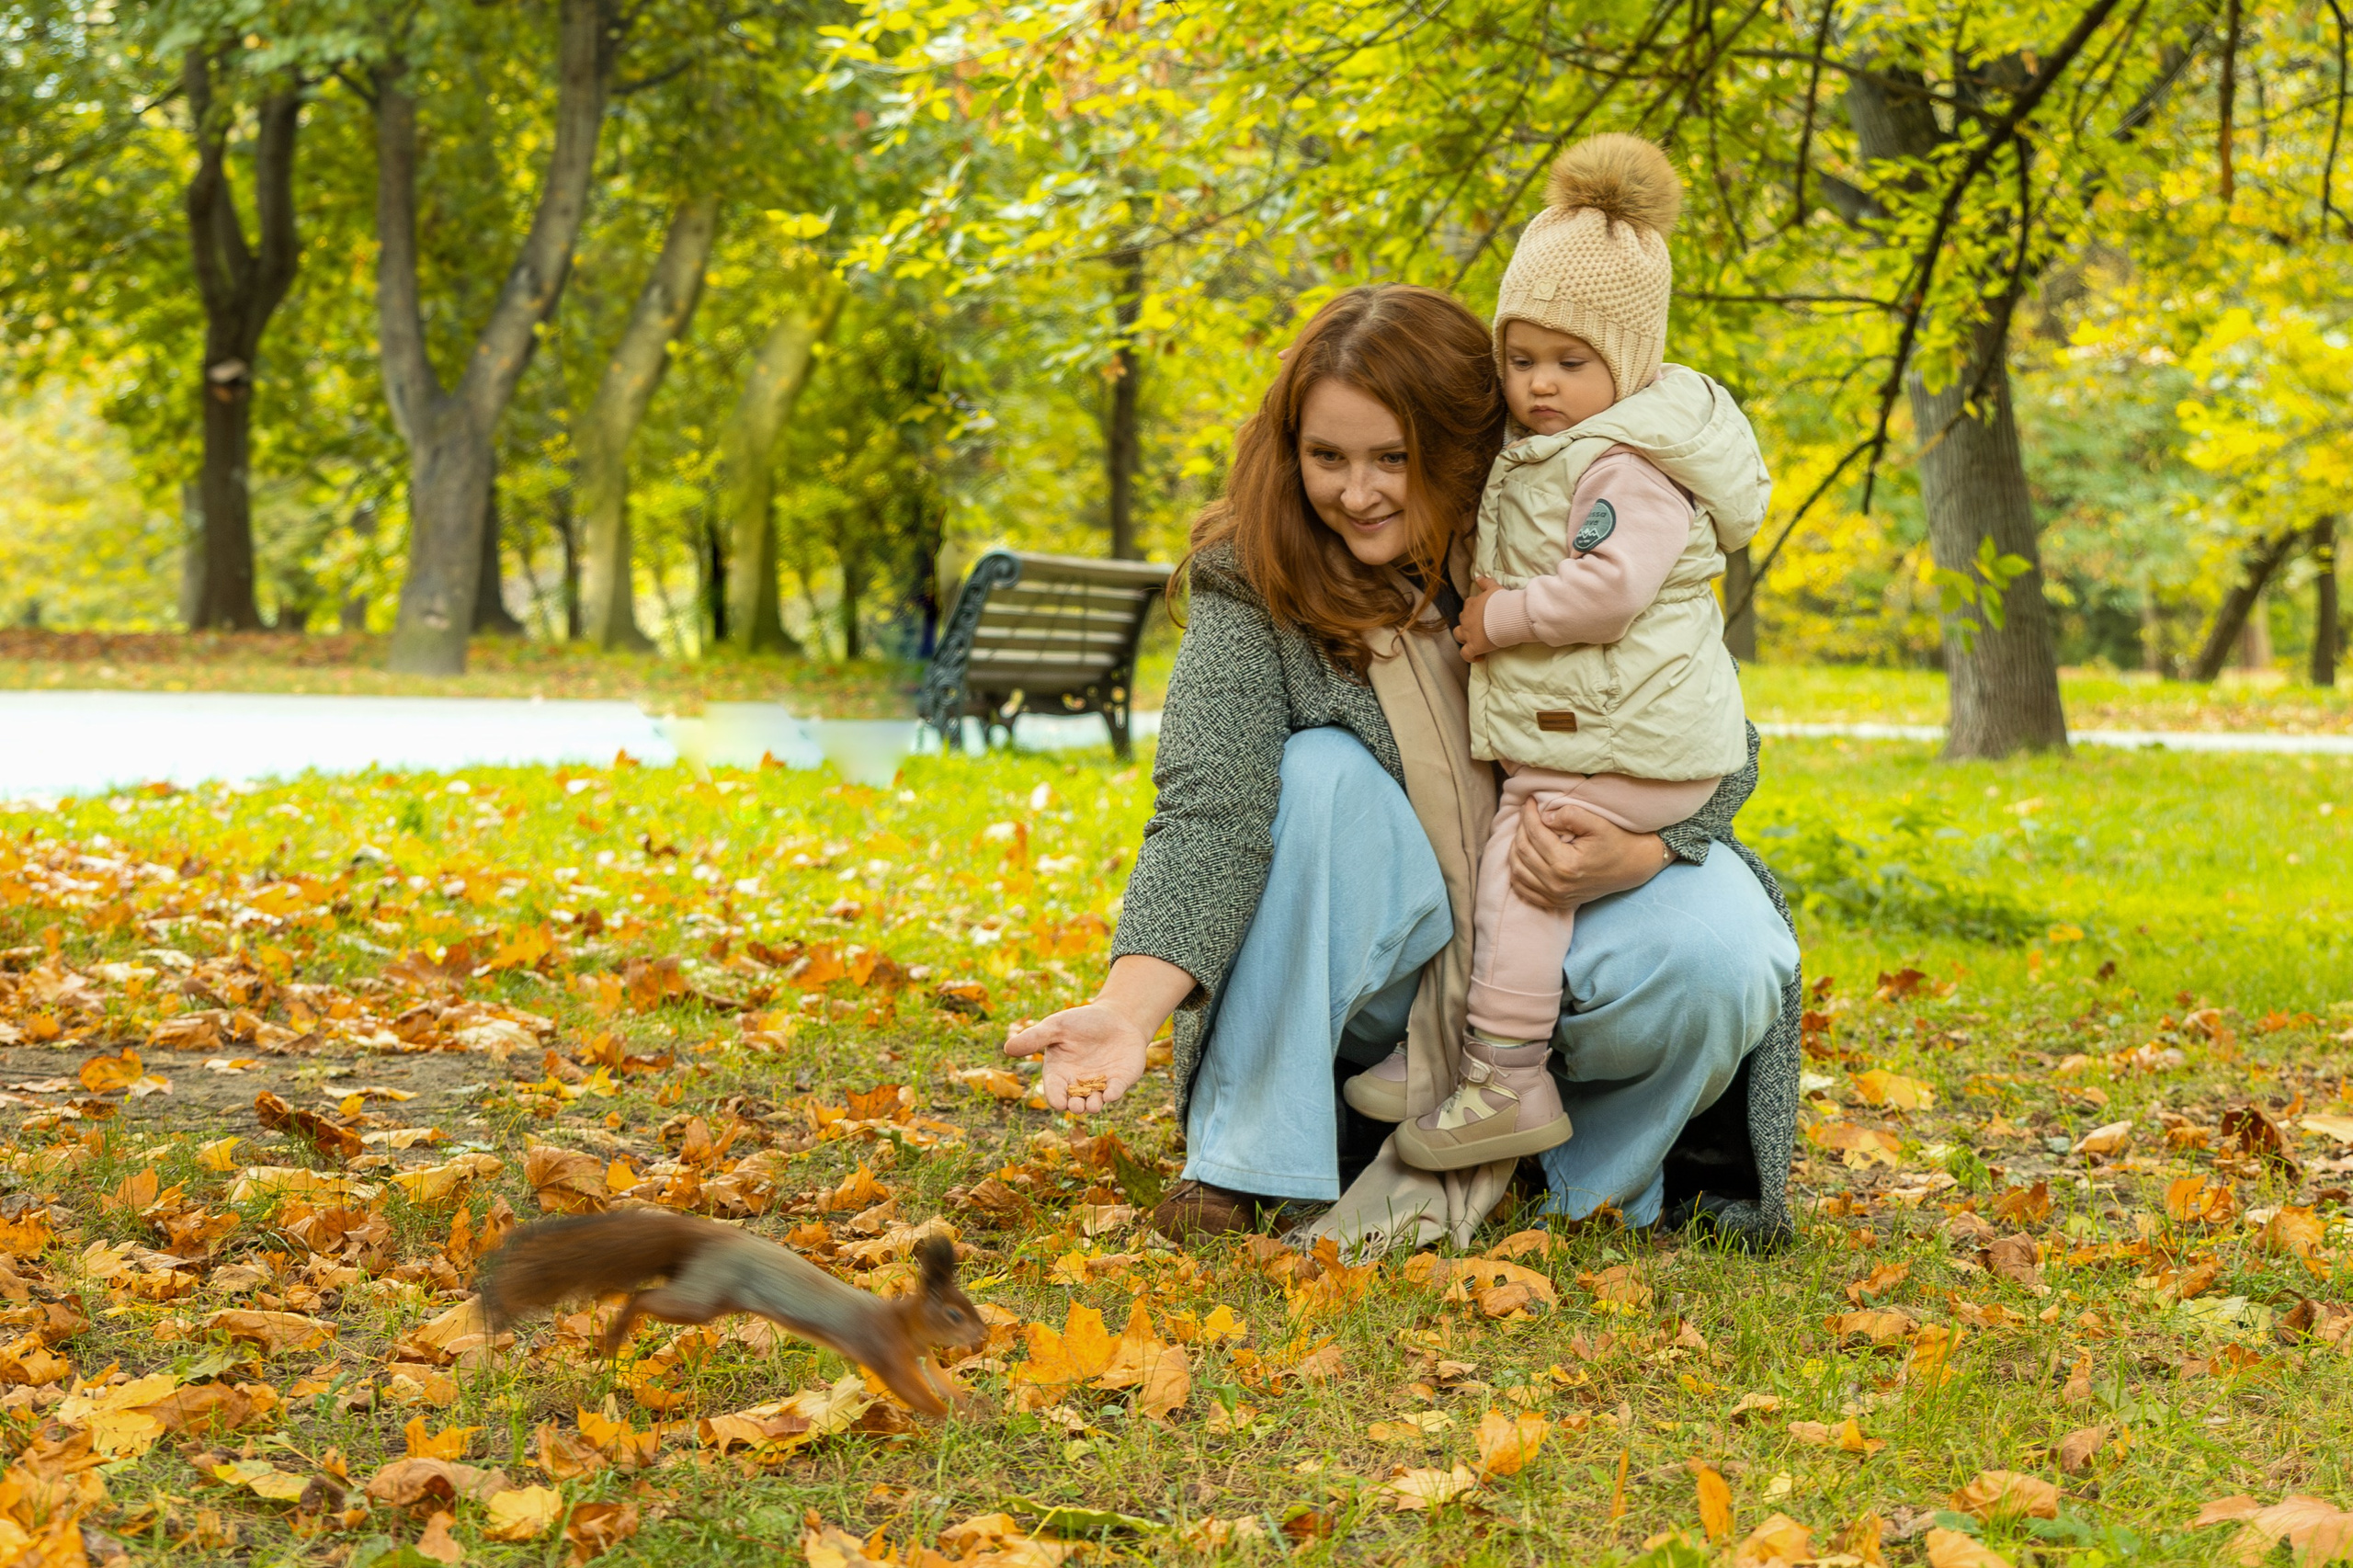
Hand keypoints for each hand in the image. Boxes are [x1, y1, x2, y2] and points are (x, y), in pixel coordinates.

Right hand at [1003, 1003, 1150, 1114]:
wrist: (1115, 1017)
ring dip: (1093, 1106)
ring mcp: (1100, 1085)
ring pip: (1094, 1102)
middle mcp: (1079, 1083)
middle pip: (1074, 1102)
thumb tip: (1007, 1048)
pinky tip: (1110, 1094)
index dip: (1056, 1099)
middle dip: (1075, 1106)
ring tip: (1092, 1104)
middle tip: (1077, 1105)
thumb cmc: (1081, 1022)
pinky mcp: (1120, 1081)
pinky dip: (1113, 1095)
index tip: (1059, 1102)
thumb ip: (1035, 1038)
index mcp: (1060, 1073)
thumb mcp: (1057, 1026)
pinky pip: (1115, 1092)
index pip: (1054, 1092)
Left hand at [1452, 575, 1502, 661]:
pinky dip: (1470, 656)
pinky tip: (1478, 657)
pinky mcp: (1474, 646)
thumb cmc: (1503, 601)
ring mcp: (1469, 633)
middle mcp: (1467, 619)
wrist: (1507, 615)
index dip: (1474, 610)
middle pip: (1462, 620)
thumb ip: (1486, 582)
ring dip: (1464, 637)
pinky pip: (1466, 654)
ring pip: (1458, 635)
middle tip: (1481, 626)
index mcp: (1472, 604)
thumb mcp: (1494, 588)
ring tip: (1475, 640)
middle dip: (1468, 622)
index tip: (1483, 614)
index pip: (1469, 606)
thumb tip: (1478, 577)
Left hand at [1508, 795, 1670, 910]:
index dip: (1528, 814)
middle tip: (1527, 814)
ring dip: (1515, 849)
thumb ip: (1569, 815)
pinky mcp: (1556, 902)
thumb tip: (1543, 817)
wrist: (1634, 867)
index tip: (1529, 801)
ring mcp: (1555, 896)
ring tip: (1524, 832)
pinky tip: (1522, 857)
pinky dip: (1517, 873)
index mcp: (1566, 864)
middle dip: (1520, 829)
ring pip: (1518, 871)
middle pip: (1522, 852)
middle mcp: (1557, 884)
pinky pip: (1523, 890)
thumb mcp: (1597, 822)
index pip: (1534, 834)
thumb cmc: (1617, 842)